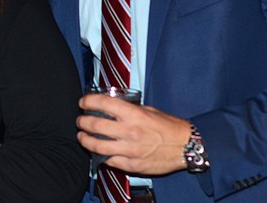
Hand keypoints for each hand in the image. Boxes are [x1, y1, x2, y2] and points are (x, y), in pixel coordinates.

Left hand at [77, 93, 191, 175]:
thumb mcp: (149, 110)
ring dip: (85, 140)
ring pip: (97, 146)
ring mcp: (130, 150)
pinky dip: (100, 155)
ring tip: (82, 136)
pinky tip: (97, 151)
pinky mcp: (132, 165)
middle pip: (95, 125)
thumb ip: (129, 109)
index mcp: (134, 115)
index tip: (83, 102)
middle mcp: (130, 132)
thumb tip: (110, 107)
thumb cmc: (168, 126)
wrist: (187, 146)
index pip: (103, 104)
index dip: (88, 101)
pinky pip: (110, 161)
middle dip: (82, 122)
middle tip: (80, 120)